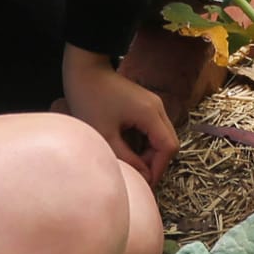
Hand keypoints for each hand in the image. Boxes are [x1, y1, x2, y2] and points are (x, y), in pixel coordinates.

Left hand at [63, 48, 178, 183]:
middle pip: (169, 142)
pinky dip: (145, 142)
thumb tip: (143, 176)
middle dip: (155, 162)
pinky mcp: (146, 103)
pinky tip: (128, 148)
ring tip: (131, 163)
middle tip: (137, 176)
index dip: (159, 168)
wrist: (84, 70)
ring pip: (162, 136)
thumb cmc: (90, 100)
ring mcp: (153, 103)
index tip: (144, 183)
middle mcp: (158, 107)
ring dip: (150, 153)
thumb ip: (126, 157)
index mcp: (150, 113)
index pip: (168, 147)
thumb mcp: (105, 134)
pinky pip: (154, 128)